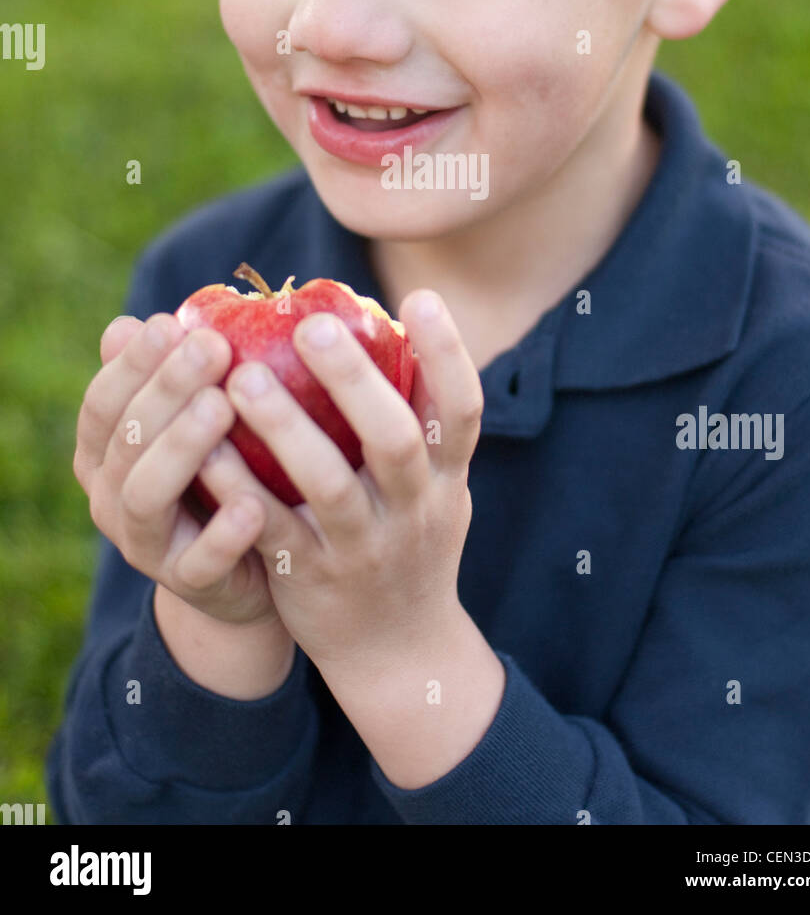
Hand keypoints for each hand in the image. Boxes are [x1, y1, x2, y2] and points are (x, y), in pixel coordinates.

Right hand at [74, 312, 291, 627]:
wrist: (242, 571)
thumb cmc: (219, 472)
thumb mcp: (193, 422)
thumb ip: (170, 378)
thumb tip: (141, 321)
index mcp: (105, 452)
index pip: (104, 401)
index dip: (134, 363)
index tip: (171, 322)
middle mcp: (111, 497)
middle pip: (126, 439)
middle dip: (167, 389)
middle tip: (212, 346)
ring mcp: (145, 544)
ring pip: (147, 496)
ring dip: (183, 447)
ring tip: (222, 407)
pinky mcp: (190, 584)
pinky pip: (200, 562)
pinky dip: (224, 533)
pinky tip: (254, 503)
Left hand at [220, 289, 482, 675]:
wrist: (398, 653)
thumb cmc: (410, 541)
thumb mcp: (439, 488)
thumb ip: (421, 420)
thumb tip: (393, 322)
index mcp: (447, 480)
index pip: (461, 410)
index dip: (447, 354)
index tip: (420, 297)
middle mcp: (413, 512)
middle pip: (396, 440)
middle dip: (357, 381)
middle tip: (314, 325)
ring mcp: (362, 549)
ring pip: (328, 485)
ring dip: (287, 429)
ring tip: (243, 377)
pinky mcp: (309, 580)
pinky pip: (271, 530)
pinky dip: (239, 491)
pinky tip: (207, 450)